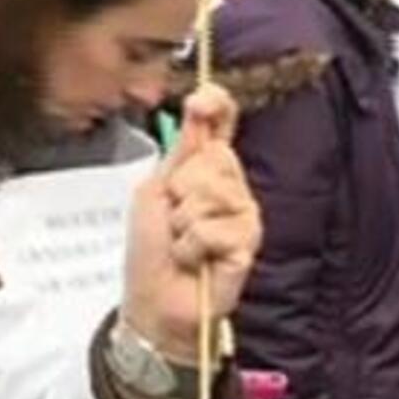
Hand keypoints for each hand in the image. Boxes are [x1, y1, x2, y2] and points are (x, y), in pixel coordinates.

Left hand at [123, 84, 261, 363]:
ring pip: (214, 191)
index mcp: (205, 170)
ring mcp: (243, 214)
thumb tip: (199, 105)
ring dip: (183, 221)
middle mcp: (230, 186)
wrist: (154, 300)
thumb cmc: (150, 250)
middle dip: (181, 187)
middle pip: (215, 157)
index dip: (217, 105)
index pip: (221, 126)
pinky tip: (196, 260)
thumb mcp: (154, 191)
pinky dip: (193, 246)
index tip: (203, 98)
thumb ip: (180, 153)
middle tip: (173, 218)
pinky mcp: (249, 242)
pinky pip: (216, 228)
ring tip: (182, 242)